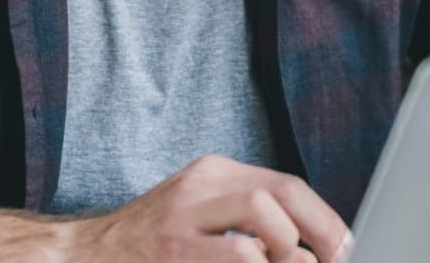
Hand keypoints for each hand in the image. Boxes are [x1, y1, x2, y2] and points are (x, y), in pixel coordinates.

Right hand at [64, 155, 352, 262]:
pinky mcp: (173, 250)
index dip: (324, 221)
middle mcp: (199, 188)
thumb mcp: (202, 216)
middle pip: (280, 194)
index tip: (342, 249)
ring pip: (260, 216)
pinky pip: (237, 256)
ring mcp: (182, 219)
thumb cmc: (153, 245)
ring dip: (284, 250)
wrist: (86, 257)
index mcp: (213, 174)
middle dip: (319, 231)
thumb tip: (313, 251)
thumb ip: (251, 223)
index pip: (286, 186)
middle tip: (331, 261)